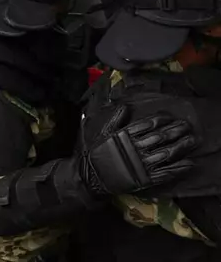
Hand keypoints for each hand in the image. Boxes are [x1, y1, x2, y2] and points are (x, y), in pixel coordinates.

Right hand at [79, 106, 196, 196]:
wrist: (93, 177)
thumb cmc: (98, 154)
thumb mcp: (104, 133)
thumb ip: (116, 119)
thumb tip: (126, 106)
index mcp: (125, 136)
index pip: (147, 125)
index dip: (161, 120)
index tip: (171, 117)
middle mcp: (135, 148)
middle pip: (160, 137)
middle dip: (175, 131)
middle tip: (187, 126)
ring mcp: (142, 164)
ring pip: (166, 153)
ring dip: (181, 147)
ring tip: (192, 141)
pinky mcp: (146, 179)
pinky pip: (165, 173)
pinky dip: (178, 169)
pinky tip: (189, 164)